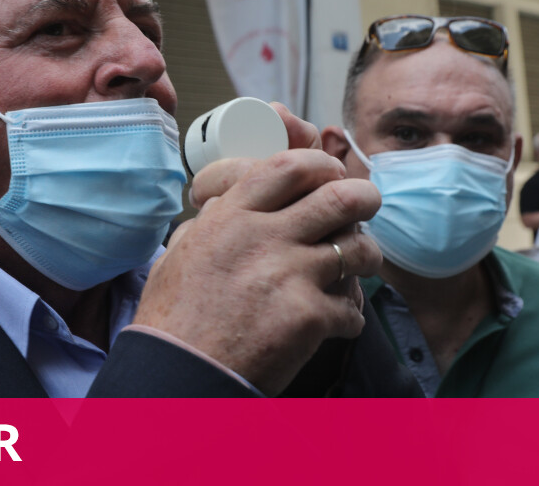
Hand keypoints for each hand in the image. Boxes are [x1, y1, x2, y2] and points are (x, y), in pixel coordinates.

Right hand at [135, 104, 381, 394]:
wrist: (178, 374)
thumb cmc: (174, 320)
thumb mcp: (179, 254)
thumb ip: (209, 224)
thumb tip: (221, 205)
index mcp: (231, 217)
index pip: (291, 166)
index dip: (322, 164)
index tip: (331, 175)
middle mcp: (264, 237)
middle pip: (341, 196)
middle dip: (364, 198)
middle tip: (365, 209)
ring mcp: (289, 275)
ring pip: (358, 248)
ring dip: (363, 259)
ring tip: (354, 270)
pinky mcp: (308, 316)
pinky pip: (352, 307)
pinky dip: (349, 317)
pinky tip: (335, 323)